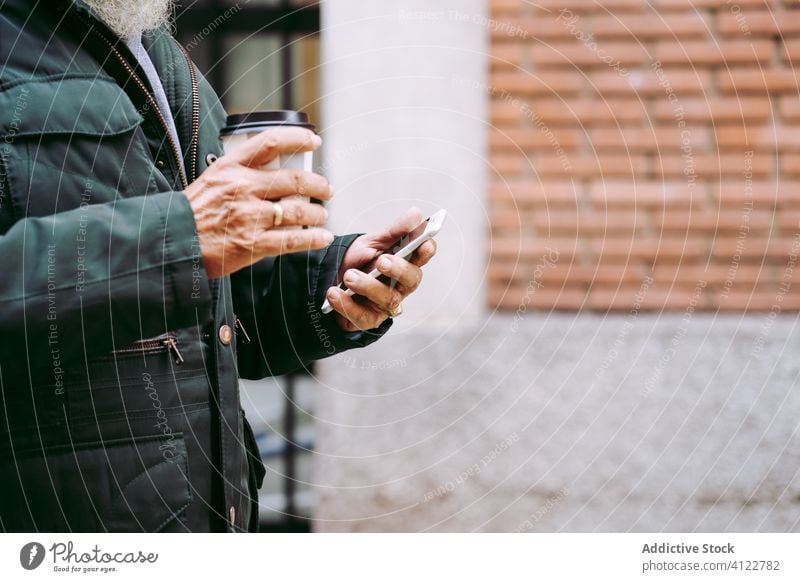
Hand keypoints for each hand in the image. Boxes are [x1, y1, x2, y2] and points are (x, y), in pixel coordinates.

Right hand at [184, 127, 333, 278]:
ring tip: (321, 215)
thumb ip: (241, 174)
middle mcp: (242, 188)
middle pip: (294, 179)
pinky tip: (321, 236)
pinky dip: (312, 238)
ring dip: (316, 213)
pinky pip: (292, 239)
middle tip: (326, 189)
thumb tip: (274, 172)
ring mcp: (249, 216)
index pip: (270, 143)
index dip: (297, 138)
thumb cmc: (193, 214)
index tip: (313, 141)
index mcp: (230, 168)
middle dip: (318, 184)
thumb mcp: (212, 181)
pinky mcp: (253, 243)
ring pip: (297, 210)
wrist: (173, 244)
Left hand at [325, 207, 437, 331]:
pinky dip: (346, 305)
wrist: (332, 277)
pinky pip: (362, 316)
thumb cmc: (359, 260)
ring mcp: (386, 304)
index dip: (426, 251)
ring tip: (349, 276)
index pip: (423, 256)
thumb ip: (394, 230)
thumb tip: (417, 213)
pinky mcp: (369, 319)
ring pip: (387, 299)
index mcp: (406, 262)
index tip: (424, 244)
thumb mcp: (373, 242)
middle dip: (398, 270)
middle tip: (380, 261)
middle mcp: (401, 285)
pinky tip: (334, 293)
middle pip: (411, 280)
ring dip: (368, 286)